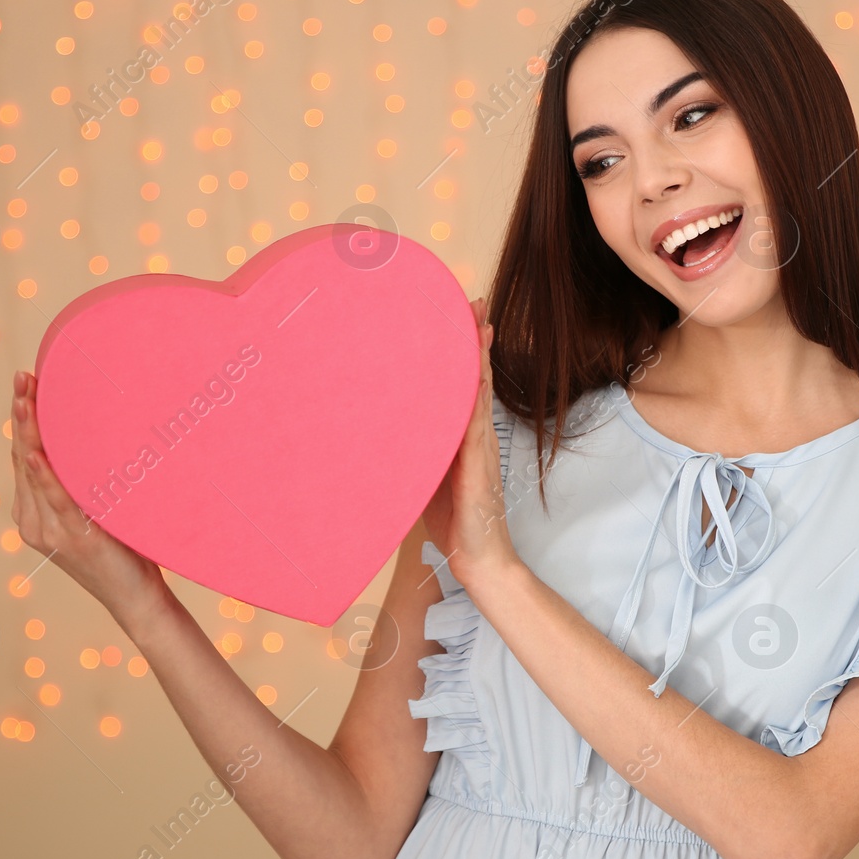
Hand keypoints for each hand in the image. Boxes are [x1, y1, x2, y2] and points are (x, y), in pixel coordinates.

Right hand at [9, 369, 168, 615]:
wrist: (138, 599)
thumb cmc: (124, 550)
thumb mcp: (99, 508)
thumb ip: (86, 481)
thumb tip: (101, 434)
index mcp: (34, 512)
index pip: (23, 456)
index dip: (22, 420)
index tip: (26, 382)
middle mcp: (34, 521)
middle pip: (22, 457)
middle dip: (21, 416)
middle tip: (22, 377)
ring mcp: (50, 531)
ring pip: (33, 472)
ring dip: (28, 432)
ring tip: (25, 398)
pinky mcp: (73, 539)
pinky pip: (56, 500)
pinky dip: (43, 475)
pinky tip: (34, 452)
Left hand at [421, 297, 519, 591]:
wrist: (477, 558)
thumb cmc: (451, 521)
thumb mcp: (423, 475)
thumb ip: (410, 450)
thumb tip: (378, 430)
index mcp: (461, 436)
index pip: (464, 383)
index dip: (463, 351)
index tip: (457, 317)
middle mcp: (475, 434)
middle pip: (477, 375)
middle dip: (475, 338)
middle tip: (473, 300)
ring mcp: (480, 446)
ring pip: (480, 390)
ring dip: (480, 355)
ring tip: (480, 321)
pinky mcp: (479, 463)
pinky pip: (476, 422)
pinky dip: (476, 394)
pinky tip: (475, 372)